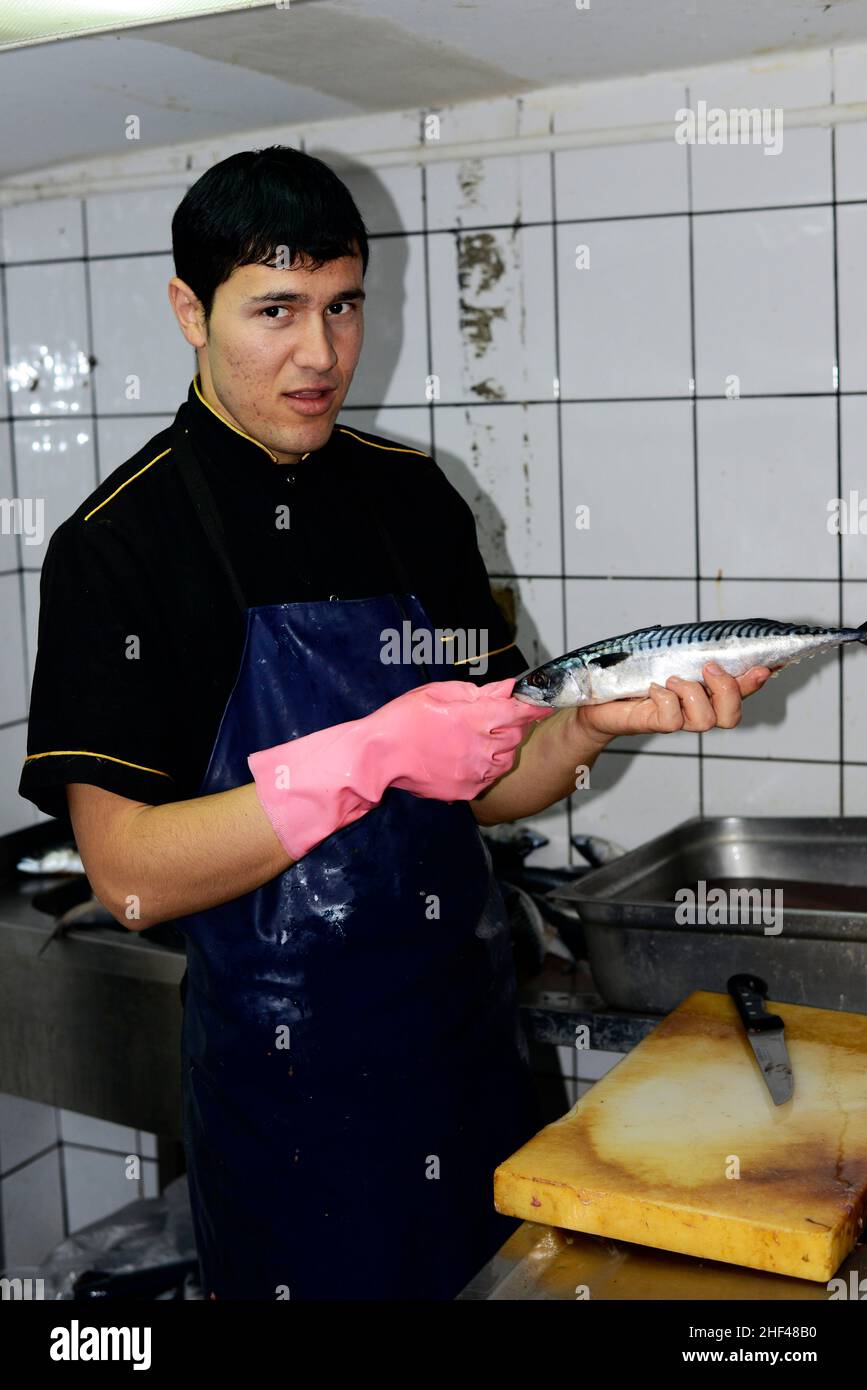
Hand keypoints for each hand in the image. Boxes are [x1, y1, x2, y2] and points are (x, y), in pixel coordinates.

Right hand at [370, 676, 553, 799]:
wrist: (378, 757)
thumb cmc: (404, 720)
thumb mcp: (439, 693)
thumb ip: (478, 692)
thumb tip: (506, 689)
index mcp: (474, 718)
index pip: (519, 712)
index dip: (535, 707)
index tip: (545, 704)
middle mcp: (480, 747)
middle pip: (516, 735)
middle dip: (510, 724)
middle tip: (489, 718)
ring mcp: (474, 772)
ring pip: (506, 758)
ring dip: (500, 747)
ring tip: (474, 739)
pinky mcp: (466, 790)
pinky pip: (489, 777)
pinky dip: (486, 766)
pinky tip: (465, 757)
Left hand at [575, 663, 771, 740]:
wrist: (597, 697)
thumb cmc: (634, 672)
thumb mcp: (669, 654)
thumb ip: (695, 649)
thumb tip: (718, 635)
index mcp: (706, 691)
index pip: (743, 690)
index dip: (758, 681)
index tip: (766, 666)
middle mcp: (697, 709)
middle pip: (732, 716)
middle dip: (728, 690)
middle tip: (708, 668)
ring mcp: (678, 719)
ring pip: (707, 720)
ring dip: (692, 693)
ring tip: (672, 679)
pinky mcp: (655, 724)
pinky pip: (672, 719)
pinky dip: (665, 699)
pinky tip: (653, 688)